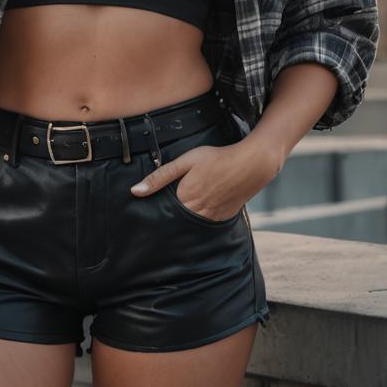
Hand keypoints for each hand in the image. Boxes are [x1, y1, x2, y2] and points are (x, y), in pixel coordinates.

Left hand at [129, 138, 277, 220]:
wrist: (251, 165)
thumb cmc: (217, 159)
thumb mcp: (186, 161)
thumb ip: (160, 176)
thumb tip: (135, 191)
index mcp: (184, 199)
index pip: (162, 216)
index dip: (154, 217)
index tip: (144, 221)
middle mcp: (197, 213)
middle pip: (175, 225)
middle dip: (167, 224)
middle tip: (155, 226)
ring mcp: (211, 218)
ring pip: (190, 228)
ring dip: (182, 226)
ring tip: (177, 220)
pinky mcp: (223, 219)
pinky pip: (206, 227)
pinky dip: (199, 224)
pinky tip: (196, 216)